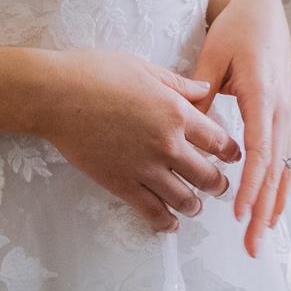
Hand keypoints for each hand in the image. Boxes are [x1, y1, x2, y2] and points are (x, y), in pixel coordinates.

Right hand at [40, 50, 242, 232]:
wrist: (57, 95)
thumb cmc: (97, 72)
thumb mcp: (144, 68)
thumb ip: (179, 83)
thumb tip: (205, 90)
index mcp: (176, 111)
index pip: (216, 138)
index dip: (229, 150)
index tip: (233, 155)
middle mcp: (166, 143)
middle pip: (206, 174)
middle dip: (218, 183)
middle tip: (221, 186)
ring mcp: (144, 167)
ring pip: (183, 197)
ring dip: (195, 205)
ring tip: (197, 205)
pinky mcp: (121, 183)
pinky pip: (151, 210)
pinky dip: (165, 221)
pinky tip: (169, 223)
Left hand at [192, 0, 290, 255]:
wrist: (264, 11)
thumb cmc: (236, 31)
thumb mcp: (214, 54)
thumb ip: (201, 92)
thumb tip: (188, 127)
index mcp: (263, 95)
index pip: (258, 150)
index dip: (249, 184)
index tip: (239, 212)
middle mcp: (280, 110)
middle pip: (274, 170)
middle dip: (262, 209)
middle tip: (250, 244)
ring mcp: (286, 115)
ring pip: (282, 169)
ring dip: (271, 204)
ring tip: (260, 238)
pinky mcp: (283, 117)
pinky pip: (283, 159)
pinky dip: (278, 187)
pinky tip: (271, 211)